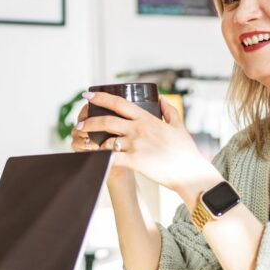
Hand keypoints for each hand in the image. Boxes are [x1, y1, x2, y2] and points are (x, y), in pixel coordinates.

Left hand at [73, 92, 217, 195]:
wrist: (190, 173)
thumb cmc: (185, 152)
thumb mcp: (179, 127)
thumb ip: (170, 112)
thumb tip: (162, 100)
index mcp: (148, 119)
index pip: (120, 103)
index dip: (101, 98)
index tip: (87, 96)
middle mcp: (139, 129)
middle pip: (107, 120)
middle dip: (89, 121)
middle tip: (78, 124)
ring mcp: (136, 145)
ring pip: (106, 140)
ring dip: (93, 143)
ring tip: (84, 144)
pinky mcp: (135, 161)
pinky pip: (111, 158)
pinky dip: (100, 159)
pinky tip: (93, 159)